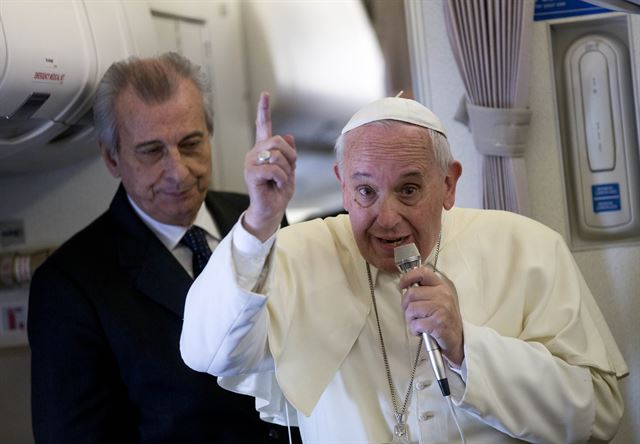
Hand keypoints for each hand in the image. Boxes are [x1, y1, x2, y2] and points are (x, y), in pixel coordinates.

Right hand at [243, 92, 296, 240]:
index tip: (264, 94)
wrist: (271, 210)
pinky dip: (281, 179)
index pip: (262, 126)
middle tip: (288, 171)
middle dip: (291, 157)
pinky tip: (275, 185)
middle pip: (278, 141)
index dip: (263, 110)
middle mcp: (254, 152)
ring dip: (286, 171)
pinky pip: (273, 169)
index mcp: (263, 150)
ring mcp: (250, 162)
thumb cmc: (278, 192)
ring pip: (277, 155)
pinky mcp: (251, 173)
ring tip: (280, 181)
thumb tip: (288, 135)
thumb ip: (289, 154)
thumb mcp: (289, 170)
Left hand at [399, 267, 463, 365]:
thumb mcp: (438, 300)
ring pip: (411, 309)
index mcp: (441, 287)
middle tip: (411, 313)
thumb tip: (406, 287)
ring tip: (418, 323)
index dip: (408, 277)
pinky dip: (414, 329)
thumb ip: (425, 291)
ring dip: (410, 319)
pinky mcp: (438, 324)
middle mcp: (442, 295)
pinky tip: (421, 331)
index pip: (422, 273)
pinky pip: (415, 324)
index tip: (402, 285)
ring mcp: (441, 309)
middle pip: (411, 293)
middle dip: (405, 305)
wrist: (458, 339)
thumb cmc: (445, 319)